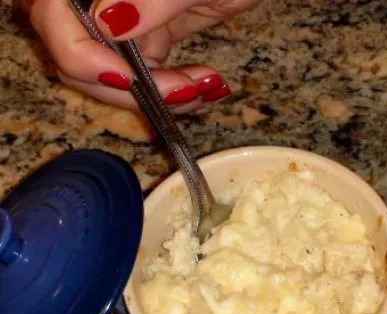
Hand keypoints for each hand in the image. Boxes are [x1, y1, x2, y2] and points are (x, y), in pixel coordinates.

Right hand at [19, 0, 259, 110]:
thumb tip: (107, 22)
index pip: (55, 14)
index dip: (79, 53)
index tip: (126, 78)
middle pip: (76, 53)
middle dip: (126, 87)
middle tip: (183, 91)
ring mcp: (123, 14)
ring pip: (109, 71)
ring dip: (152, 96)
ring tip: (201, 89)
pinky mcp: (149, 32)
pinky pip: (141, 72)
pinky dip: (168, 90)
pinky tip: (201, 86)